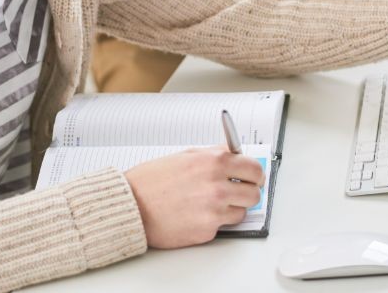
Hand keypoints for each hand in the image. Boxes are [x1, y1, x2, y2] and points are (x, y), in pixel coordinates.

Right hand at [124, 146, 264, 248]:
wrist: (132, 206)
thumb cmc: (153, 180)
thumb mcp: (187, 155)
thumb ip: (215, 155)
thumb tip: (236, 156)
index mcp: (214, 162)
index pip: (255, 169)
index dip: (255, 174)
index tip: (254, 178)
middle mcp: (218, 186)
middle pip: (254, 194)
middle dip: (247, 193)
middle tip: (236, 192)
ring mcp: (214, 211)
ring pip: (241, 212)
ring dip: (231, 209)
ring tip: (210, 203)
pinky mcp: (207, 231)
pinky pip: (222, 226)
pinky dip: (214, 221)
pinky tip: (197, 214)